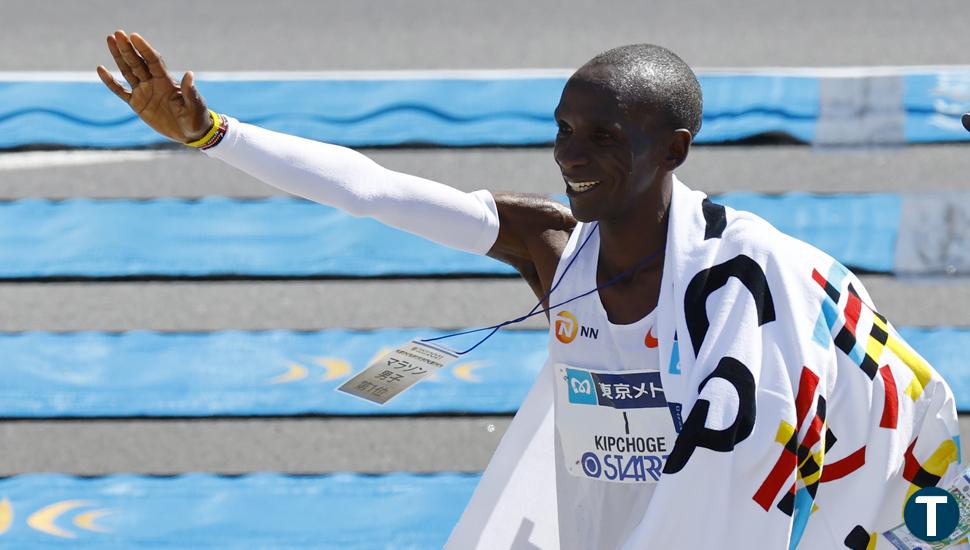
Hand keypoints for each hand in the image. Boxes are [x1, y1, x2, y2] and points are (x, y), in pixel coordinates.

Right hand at [97, 30, 212, 143]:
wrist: (191, 133)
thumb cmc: (197, 117)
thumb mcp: (194, 105)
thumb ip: (189, 91)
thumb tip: (189, 74)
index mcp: (167, 81)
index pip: (153, 60)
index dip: (144, 48)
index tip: (134, 36)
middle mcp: (154, 83)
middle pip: (138, 62)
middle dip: (128, 48)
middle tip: (118, 33)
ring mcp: (144, 92)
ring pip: (128, 71)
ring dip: (119, 56)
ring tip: (110, 39)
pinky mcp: (137, 104)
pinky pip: (120, 91)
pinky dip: (110, 81)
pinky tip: (100, 69)